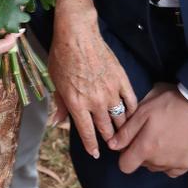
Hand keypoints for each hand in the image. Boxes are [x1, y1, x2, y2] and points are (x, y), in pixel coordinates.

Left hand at [48, 22, 137, 157]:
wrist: (77, 33)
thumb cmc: (62, 55)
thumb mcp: (55, 81)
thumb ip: (59, 104)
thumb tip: (56, 122)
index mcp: (77, 104)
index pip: (87, 133)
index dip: (92, 146)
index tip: (96, 153)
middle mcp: (95, 102)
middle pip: (106, 129)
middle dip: (109, 139)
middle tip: (112, 145)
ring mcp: (110, 91)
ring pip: (120, 118)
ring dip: (122, 128)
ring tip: (123, 134)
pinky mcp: (121, 79)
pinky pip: (131, 101)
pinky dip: (132, 110)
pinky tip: (132, 115)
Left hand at [108, 83, 187, 175]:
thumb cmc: (171, 103)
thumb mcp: (144, 110)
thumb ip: (127, 131)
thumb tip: (113, 145)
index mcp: (146, 148)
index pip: (125, 165)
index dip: (124, 154)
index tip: (129, 142)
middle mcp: (160, 161)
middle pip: (143, 165)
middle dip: (141, 152)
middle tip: (148, 133)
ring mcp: (176, 164)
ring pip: (158, 167)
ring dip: (156, 157)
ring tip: (163, 137)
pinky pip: (174, 170)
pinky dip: (171, 162)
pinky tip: (173, 147)